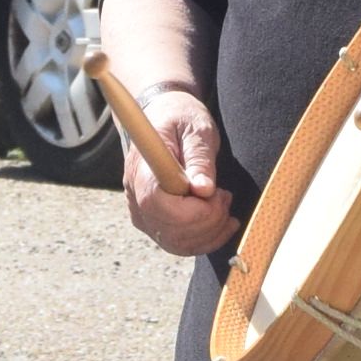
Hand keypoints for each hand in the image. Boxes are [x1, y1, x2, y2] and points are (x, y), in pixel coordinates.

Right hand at [121, 80, 236, 256]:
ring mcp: (143, 213)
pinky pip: (178, 244)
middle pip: (168, 229)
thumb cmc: (181, 118)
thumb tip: (204, 190)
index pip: (157, 204)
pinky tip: (221, 221)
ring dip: (209, 232)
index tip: (216, 193)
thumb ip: (200, 159)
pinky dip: (204, 240)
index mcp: (142, 169)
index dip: (192, 210)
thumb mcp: (197, 129)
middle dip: (207, 221)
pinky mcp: (154, 221)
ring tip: (224, 204)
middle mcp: (135, 196)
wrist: (164, 116)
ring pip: (175, 243)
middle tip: (224, 196)